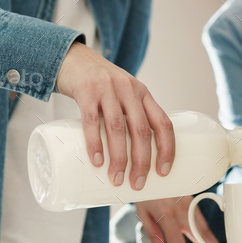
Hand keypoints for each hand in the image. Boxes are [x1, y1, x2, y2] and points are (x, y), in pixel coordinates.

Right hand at [56, 42, 174, 189]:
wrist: (74, 58)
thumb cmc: (100, 85)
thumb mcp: (122, 95)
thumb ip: (129, 117)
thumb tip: (134, 160)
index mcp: (143, 94)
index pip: (163, 123)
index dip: (167, 149)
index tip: (164, 172)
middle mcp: (129, 90)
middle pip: (141, 130)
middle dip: (141, 161)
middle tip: (137, 184)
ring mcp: (107, 89)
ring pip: (117, 128)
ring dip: (119, 157)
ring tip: (116, 178)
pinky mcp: (85, 91)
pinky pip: (91, 120)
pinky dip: (95, 143)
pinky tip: (96, 160)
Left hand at [135, 196, 229, 242]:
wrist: (153, 166)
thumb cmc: (146, 190)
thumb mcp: (142, 212)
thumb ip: (151, 234)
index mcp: (167, 214)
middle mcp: (182, 210)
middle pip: (200, 236)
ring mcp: (190, 205)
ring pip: (205, 228)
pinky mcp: (193, 201)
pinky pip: (203, 220)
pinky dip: (209, 233)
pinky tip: (212, 242)